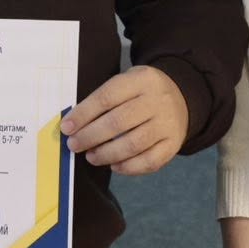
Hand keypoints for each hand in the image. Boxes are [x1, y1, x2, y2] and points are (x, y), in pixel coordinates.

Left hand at [60, 65, 187, 173]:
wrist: (182, 96)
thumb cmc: (142, 92)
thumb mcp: (126, 82)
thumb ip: (103, 99)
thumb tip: (74, 124)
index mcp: (141, 80)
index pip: (107, 97)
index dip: (84, 114)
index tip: (67, 127)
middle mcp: (157, 101)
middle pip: (119, 122)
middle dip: (91, 136)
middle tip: (75, 145)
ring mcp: (167, 124)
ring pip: (134, 144)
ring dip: (107, 154)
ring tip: (91, 157)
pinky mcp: (173, 144)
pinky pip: (150, 161)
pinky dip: (129, 167)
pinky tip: (114, 165)